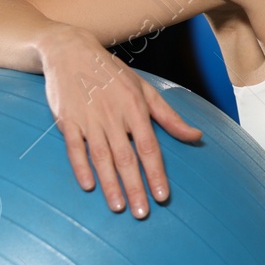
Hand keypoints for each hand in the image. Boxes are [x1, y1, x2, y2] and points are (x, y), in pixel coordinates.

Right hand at [37, 27, 202, 218]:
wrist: (70, 51)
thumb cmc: (112, 73)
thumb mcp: (145, 89)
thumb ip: (170, 117)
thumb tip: (197, 136)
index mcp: (135, 109)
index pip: (149, 147)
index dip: (156, 173)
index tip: (162, 197)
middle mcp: (113, 116)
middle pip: (126, 158)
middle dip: (135, 188)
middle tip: (141, 213)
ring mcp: (89, 119)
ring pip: (101, 157)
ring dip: (110, 184)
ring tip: (119, 206)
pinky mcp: (67, 121)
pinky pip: (74, 148)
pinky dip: (80, 167)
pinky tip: (88, 186)